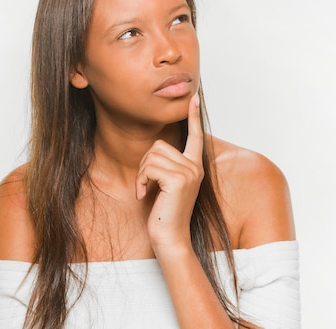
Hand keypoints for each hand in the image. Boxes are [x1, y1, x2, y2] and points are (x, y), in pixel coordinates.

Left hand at [136, 93, 203, 252]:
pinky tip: (143, 195)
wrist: (169, 237)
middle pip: (159, 145)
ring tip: (146, 190)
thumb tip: (158, 148)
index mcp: (194, 166)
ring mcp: (188, 173)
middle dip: (145, 163)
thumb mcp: (166, 184)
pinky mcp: (178, 180)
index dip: (194, 116)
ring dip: (142, 173)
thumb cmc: (164, 212)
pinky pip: (149, 167)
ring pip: (152, 156)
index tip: (194, 97)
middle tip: (146, 184)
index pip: (195, 135)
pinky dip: (140, 181)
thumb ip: (167, 165)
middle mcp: (194, 167)